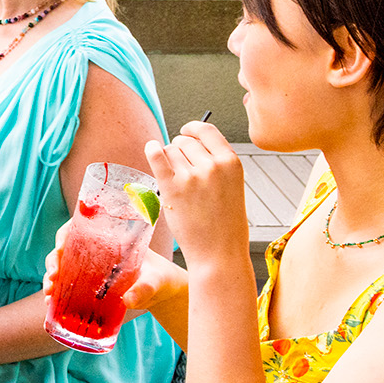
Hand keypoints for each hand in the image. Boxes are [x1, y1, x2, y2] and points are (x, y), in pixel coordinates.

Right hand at [41, 223, 187, 322]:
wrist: (161, 292)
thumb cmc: (160, 278)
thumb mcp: (155, 280)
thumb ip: (145, 288)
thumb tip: (128, 300)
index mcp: (109, 238)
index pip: (79, 227)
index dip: (64, 235)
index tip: (60, 248)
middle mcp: (95, 250)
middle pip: (65, 248)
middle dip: (53, 262)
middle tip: (53, 278)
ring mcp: (89, 268)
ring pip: (61, 267)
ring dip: (51, 279)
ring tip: (48, 295)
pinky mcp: (87, 285)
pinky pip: (66, 286)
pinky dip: (56, 294)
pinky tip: (50, 304)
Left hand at [144, 121, 249, 268]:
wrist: (219, 254)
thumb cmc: (225, 224)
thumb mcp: (232, 186)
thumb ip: (215, 164)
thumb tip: (190, 143)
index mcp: (231, 163)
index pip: (207, 131)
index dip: (193, 128)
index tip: (186, 130)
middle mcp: (212, 166)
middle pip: (184, 141)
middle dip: (180, 151)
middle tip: (182, 170)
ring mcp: (191, 176)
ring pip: (170, 150)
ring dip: (169, 160)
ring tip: (177, 180)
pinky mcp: (172, 188)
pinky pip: (157, 157)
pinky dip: (152, 150)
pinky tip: (151, 149)